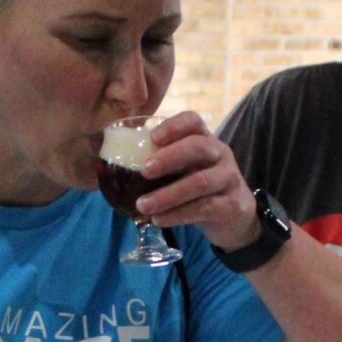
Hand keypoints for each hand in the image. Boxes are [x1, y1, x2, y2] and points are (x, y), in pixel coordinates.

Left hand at [128, 110, 259, 249]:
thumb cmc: (199, 188)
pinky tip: (159, 220)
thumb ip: (158, 163)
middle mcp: (220, 154)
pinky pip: (203, 208)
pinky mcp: (232, 205)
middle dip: (169, 158)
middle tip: (144, 171)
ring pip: (199, 183)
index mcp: (205, 140)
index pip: (193, 121)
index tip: (152, 137)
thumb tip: (106, 158)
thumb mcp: (184, 170)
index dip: (173, 126)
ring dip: (167, 195)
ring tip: (143, 206)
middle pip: (198, 147)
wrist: (235, 215)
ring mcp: (229, 178)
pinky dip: (178, 215)